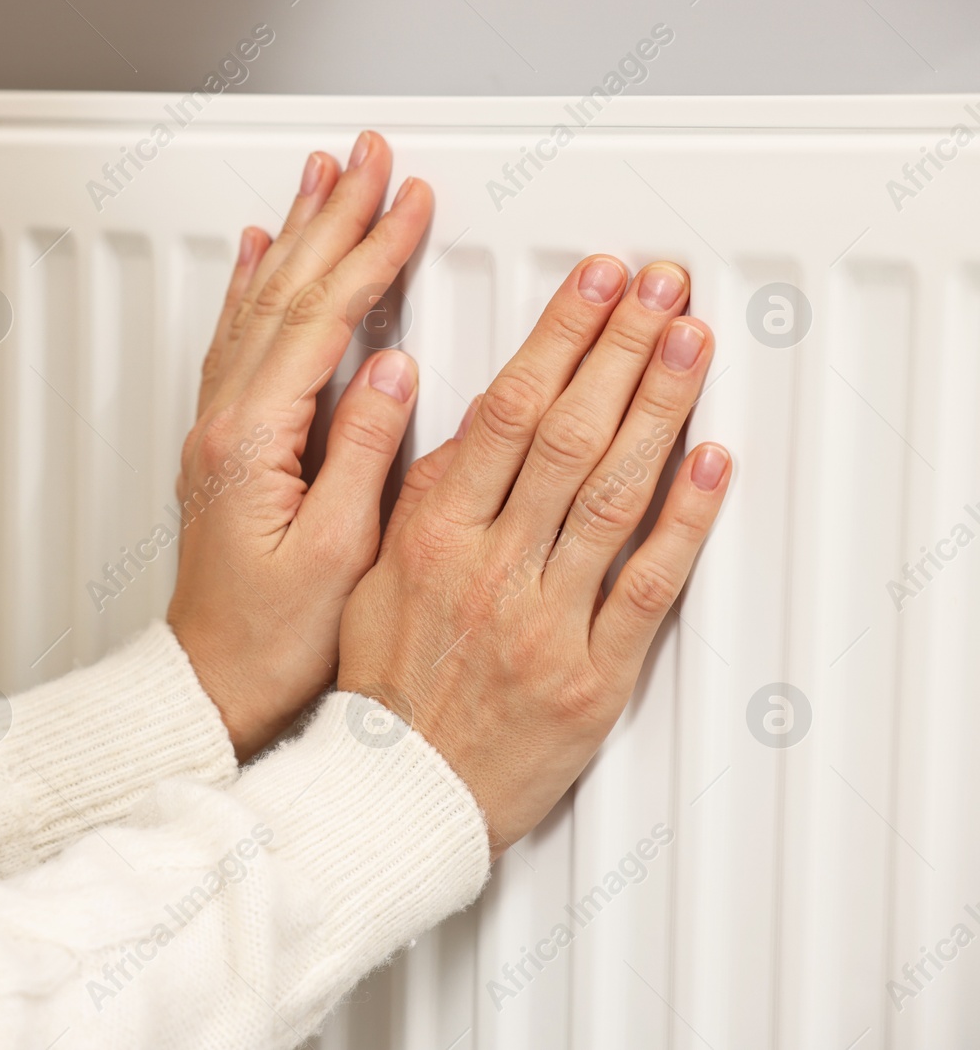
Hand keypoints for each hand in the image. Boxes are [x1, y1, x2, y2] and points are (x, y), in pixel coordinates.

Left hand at [168, 132, 436, 761]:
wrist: (210, 684)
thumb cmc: (273, 641)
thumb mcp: (339, 555)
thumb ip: (363, 454)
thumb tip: (394, 369)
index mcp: (253, 445)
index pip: (320, 322)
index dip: (369, 256)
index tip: (408, 205)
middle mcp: (223, 426)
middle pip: (281, 294)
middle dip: (331, 218)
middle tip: (368, 160)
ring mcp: (215, 431)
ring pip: (254, 306)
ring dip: (291, 236)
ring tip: (319, 179)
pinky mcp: (221, 446)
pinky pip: (231, 342)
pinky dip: (249, 287)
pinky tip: (253, 255)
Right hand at [336, 257, 731, 856]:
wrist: (398, 792)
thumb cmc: (380, 685)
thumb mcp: (366, 573)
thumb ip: (417, 494)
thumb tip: (457, 416)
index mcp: (430, 535)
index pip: (507, 410)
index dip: (561, 336)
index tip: (596, 284)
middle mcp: (490, 566)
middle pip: (570, 434)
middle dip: (622, 347)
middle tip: (662, 287)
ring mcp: (545, 618)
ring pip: (614, 494)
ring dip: (661, 408)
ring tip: (692, 343)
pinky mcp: (592, 672)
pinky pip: (648, 584)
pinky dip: (685, 519)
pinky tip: (710, 464)